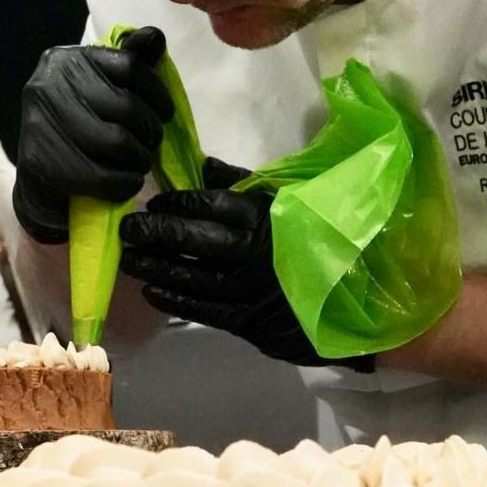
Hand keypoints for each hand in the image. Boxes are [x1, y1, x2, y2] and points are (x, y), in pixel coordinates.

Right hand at [14, 26, 172, 244]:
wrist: (39, 177)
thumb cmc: (79, 126)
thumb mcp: (102, 87)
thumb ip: (130, 62)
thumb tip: (156, 37)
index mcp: (65, 58)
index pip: (130, 65)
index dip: (157, 92)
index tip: (164, 112)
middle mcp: (47, 84)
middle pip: (127, 106)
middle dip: (150, 131)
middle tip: (149, 144)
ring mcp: (39, 123)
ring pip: (117, 142)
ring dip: (139, 160)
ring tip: (139, 163)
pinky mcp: (39, 162)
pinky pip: (102, 177)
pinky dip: (125, 184)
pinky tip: (127, 182)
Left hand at [119, 159, 373, 371]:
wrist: (358, 298)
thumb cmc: (320, 240)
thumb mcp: (289, 200)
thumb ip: (244, 183)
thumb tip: (204, 165)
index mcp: (263, 215)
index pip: (208, 204)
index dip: (176, 203)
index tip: (154, 201)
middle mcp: (251, 251)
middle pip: (191, 239)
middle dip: (154, 233)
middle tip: (128, 229)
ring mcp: (247, 288)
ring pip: (189, 276)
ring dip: (154, 267)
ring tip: (130, 259)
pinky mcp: (247, 321)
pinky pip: (201, 309)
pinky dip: (172, 299)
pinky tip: (151, 290)